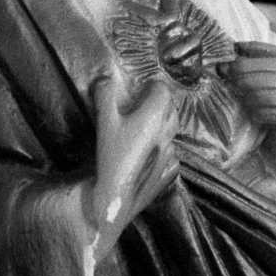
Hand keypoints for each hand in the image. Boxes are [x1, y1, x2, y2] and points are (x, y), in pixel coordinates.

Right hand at [83, 73, 179, 257]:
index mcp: (155, 115)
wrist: (116, 197)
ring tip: (141, 132)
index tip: (141, 89)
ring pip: (171, 133)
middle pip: (170, 109)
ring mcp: (172, 153)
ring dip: (160, 128)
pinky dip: (161, 152)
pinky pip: (171, 155)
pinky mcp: (170, 172)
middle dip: (158, 105)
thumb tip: (105, 78)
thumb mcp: (103, 121)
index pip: (163, 90)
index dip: (152, 86)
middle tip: (140, 107)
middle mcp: (168, 132)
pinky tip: (147, 156)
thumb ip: (105, 95)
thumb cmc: (110, 156)